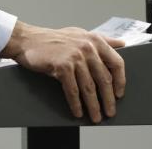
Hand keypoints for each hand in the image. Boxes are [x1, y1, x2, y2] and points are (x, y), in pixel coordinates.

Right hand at [0, 21, 125, 122]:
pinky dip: (76, 103)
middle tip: (110, 111)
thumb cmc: (55, 39)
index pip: (116, 62)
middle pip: (104, 78)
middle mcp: (87, 48)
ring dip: (93, 105)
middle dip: (108, 99)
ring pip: (89, 87)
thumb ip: (103, 40)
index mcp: (95, 40)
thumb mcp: (81, 34)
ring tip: (96, 116)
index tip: (119, 93)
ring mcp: (75, 57)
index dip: (120, 81)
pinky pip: (73, 90)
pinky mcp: (62, 66)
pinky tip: (78, 111)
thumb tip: (122, 44)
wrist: (29, 40)